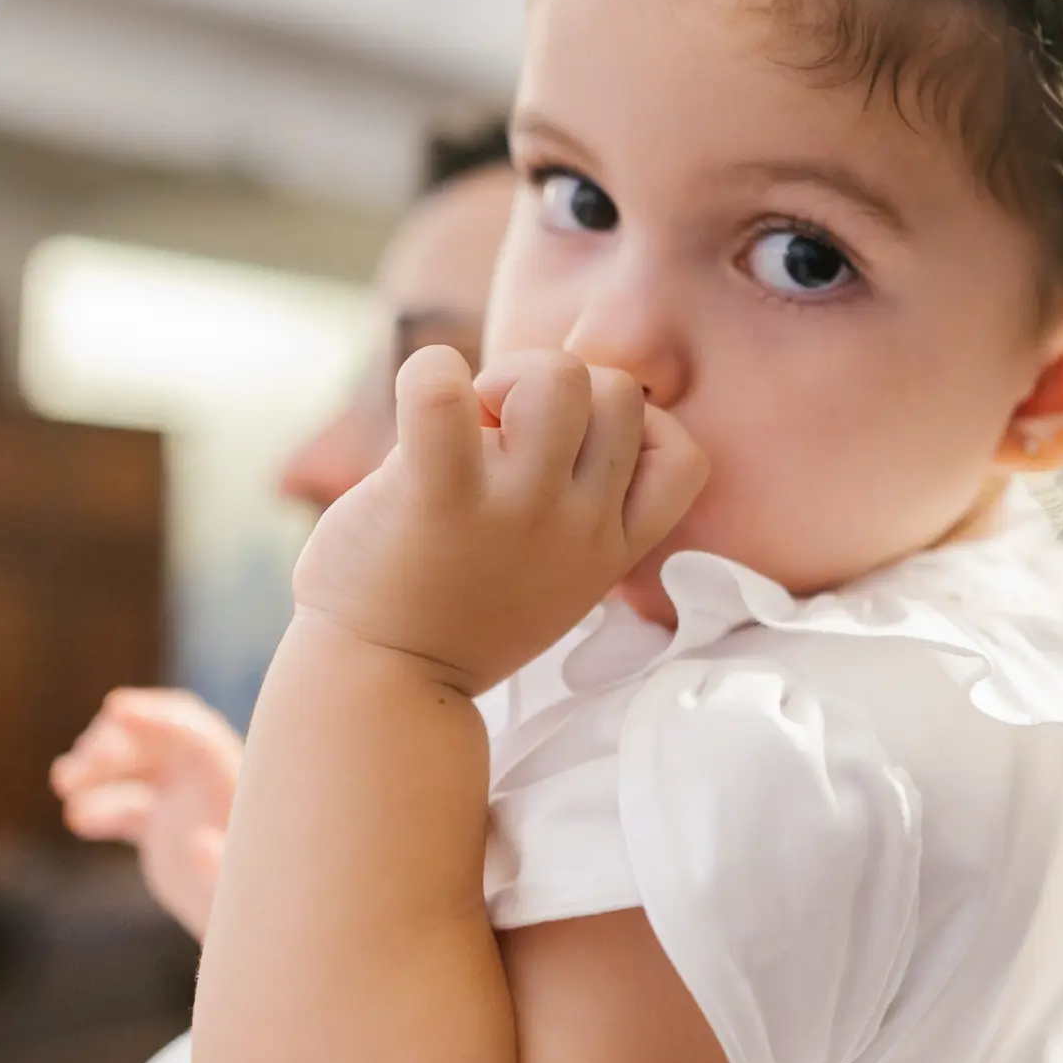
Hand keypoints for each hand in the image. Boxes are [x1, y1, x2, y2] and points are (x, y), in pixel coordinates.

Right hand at [51, 688, 241, 938]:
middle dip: (112, 746)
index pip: (193, 730)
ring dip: (96, 766)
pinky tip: (77, 821)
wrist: (250, 925)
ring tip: (62, 782)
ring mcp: (183, 797)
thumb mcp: (238, 888)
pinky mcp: (162, 822)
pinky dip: (99, 806)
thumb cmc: (253, 902)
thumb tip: (199, 843)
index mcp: (232, 778)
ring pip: (135, 764)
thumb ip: (221, 867)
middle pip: (155, 739)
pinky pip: (126, 802)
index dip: (157, 717)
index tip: (116, 708)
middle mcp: (208, 779)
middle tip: (70, 774)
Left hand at [292, 346, 705, 695]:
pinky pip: (440, 392)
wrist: (379, 690)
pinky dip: (428, 373)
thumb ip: (573, 501)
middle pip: (617, 393)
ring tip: (465, 423)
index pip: (683, 457)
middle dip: (560, 386)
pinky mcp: (437, 496)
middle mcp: (575, 525)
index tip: (575, 449)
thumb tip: (536, 396)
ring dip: (509, 377)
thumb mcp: (555, 578)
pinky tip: (417, 400)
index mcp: (608, 546)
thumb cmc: (453, 618)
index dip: (637, 425)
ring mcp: (513, 510)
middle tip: (500, 431)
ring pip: (559, 377)